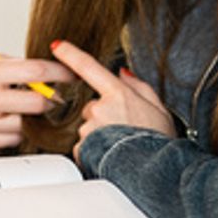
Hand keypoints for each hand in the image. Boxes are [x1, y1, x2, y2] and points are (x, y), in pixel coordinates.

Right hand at [0, 54, 72, 149]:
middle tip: (54, 95)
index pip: (36, 71)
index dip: (60, 73)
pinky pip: (11, 138)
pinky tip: (9, 118)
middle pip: (36, 103)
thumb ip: (13, 66)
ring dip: (32, 117)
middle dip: (50, 99)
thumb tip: (48, 74)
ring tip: (25, 107)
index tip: (71, 74)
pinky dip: (16, 129)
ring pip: (26, 125)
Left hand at [49, 40, 175, 159]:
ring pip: (88, 129)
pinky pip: (85, 147)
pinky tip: (112, 157)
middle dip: (103, 117)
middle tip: (125, 130)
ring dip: (100, 136)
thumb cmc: (160, 142)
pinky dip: (95, 152)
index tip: (57, 46)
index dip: (70, 54)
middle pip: (92, 107)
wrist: (155, 171)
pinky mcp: (83, 148)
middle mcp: (100, 109)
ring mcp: (90, 129)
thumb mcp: (158, 108)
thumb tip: (123, 74)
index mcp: (118, 94)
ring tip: (121, 146)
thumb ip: (139, 87)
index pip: (89, 67)